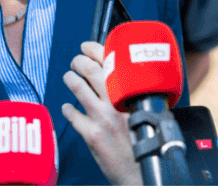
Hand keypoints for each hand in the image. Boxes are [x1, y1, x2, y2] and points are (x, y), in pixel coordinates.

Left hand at [62, 41, 141, 184]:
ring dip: (70, 79)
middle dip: (79, 61)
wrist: (143, 171)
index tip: (86, 46)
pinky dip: (68, 108)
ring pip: (78, 88)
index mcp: (133, 93)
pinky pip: (72, 115)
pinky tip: (67, 107)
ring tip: (69, 76)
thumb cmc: (148, 141)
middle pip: (90, 70)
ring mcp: (101, 118)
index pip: (111, 61)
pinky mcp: (91, 134)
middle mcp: (116, 102)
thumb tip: (125, 79)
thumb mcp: (149, 112)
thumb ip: (136, 95)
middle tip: (76, 61)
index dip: (94, 49)